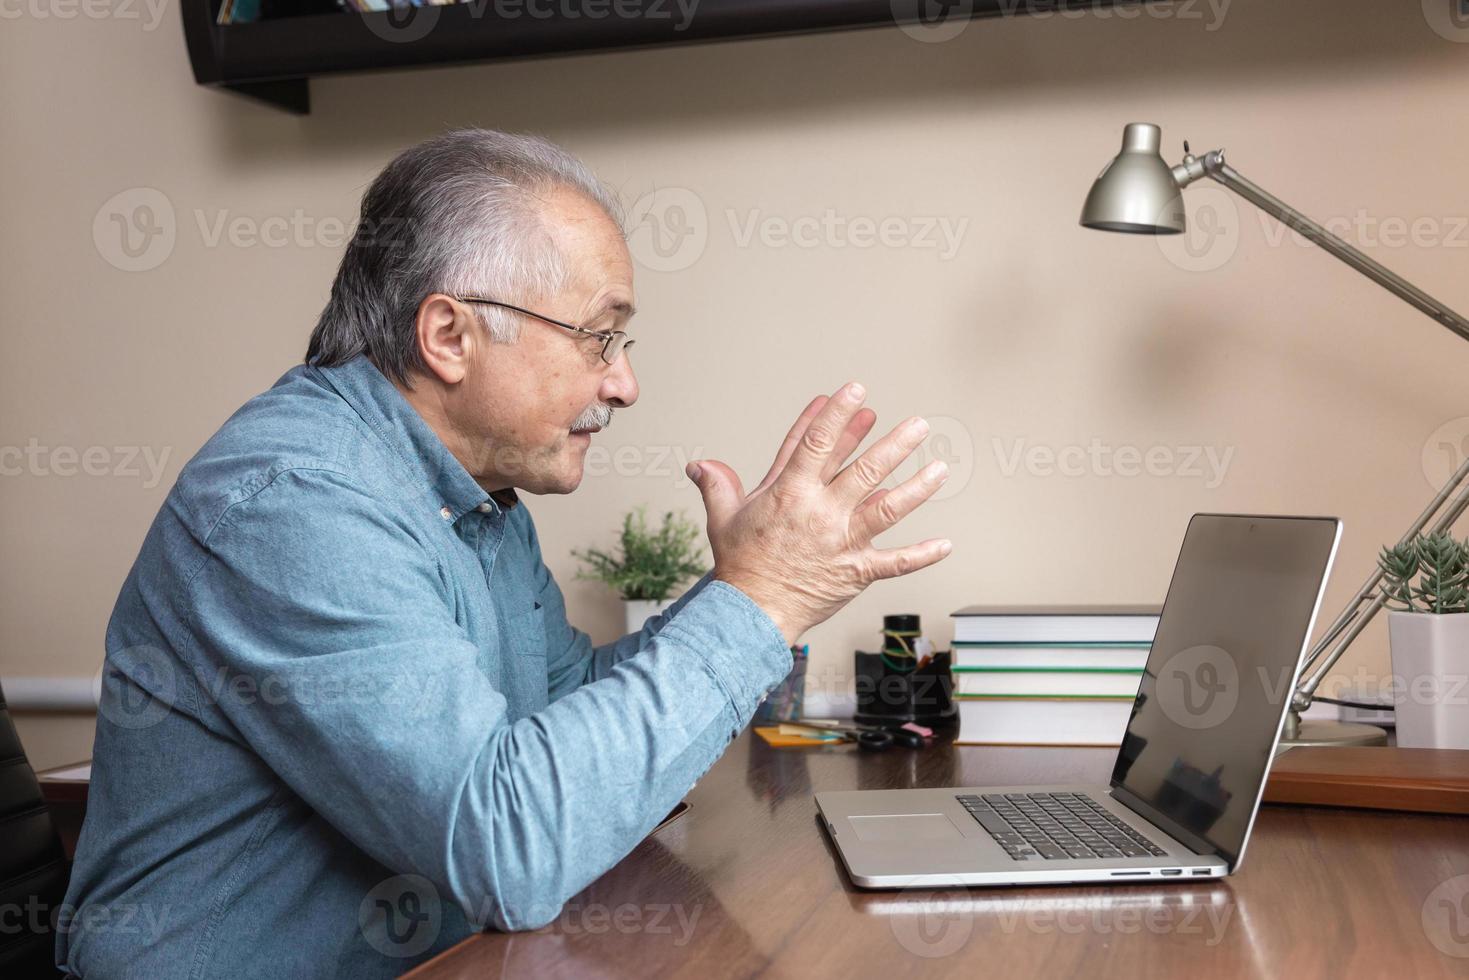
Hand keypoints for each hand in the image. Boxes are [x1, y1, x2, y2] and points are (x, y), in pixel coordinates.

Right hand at [686, 382, 951, 645]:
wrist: (752, 612)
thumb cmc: (739, 565)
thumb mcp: (723, 518)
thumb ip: (718, 485)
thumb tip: (699, 465)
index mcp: (790, 493)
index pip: (816, 443)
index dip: (836, 415)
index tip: (855, 391)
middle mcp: (821, 512)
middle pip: (864, 470)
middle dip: (893, 444)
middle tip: (917, 425)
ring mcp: (842, 541)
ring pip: (887, 508)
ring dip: (916, 488)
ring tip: (941, 468)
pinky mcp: (856, 571)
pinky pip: (895, 563)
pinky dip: (921, 556)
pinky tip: (946, 544)